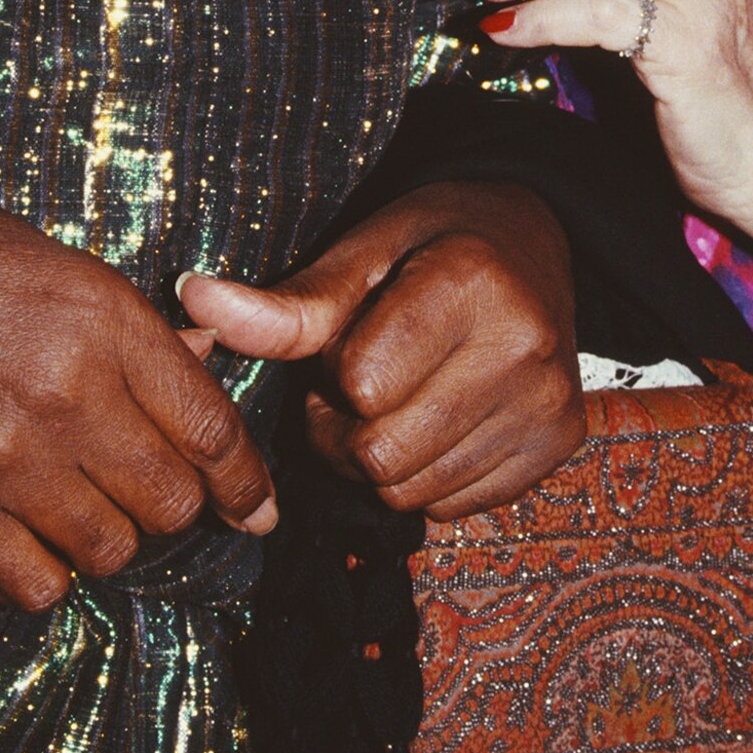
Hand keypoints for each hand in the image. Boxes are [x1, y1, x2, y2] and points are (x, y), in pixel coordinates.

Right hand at [0, 166, 275, 609]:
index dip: (245, 480)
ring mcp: (9, 458)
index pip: (213, 427)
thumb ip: (117, 317)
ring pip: (113, 549)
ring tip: (71, 511)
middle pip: (173, 501)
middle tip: (142, 498)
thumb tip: (195, 354)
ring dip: (104, 540)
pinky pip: (37, 585)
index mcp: (103, 315)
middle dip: (171, 507)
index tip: (254, 507)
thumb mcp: (33, 250)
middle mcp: (72, 393)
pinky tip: (17, 541)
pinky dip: (39, 575)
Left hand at [177, 179, 583, 517]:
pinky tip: (439, 423)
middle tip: (359, 387)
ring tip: (400, 402)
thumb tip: (192, 300)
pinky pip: (455, 510)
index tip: (348, 343)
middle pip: (381, 456)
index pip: (360, 385)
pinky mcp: (559, 447)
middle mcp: (522, 348)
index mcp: (468, 284)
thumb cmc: (433, 242)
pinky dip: (429, 479)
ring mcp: (547, 405)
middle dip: (347, 433)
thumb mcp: (362, 253)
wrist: (534, 244)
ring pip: (413, 494)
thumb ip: (288, 305)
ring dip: (383, 463)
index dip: (333, 373)